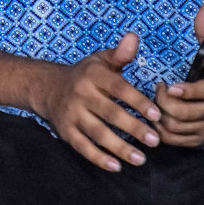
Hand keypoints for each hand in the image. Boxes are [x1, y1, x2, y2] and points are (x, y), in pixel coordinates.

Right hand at [31, 32, 161, 171]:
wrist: (46, 88)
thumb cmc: (84, 75)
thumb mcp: (100, 61)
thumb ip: (120, 54)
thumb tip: (134, 37)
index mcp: (93, 76)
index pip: (118, 89)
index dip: (138, 102)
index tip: (156, 115)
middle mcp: (81, 95)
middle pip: (110, 114)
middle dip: (133, 128)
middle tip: (155, 141)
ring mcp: (72, 114)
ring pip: (97, 133)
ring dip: (120, 147)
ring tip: (141, 159)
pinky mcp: (65, 131)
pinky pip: (82, 147)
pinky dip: (98, 158)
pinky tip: (116, 166)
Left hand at [154, 2, 203, 146]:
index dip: (185, 92)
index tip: (168, 85)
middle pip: (184, 114)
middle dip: (164, 102)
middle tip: (158, 89)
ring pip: (177, 129)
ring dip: (159, 116)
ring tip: (155, 101)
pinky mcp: (200, 141)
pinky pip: (175, 141)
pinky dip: (160, 131)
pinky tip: (156, 116)